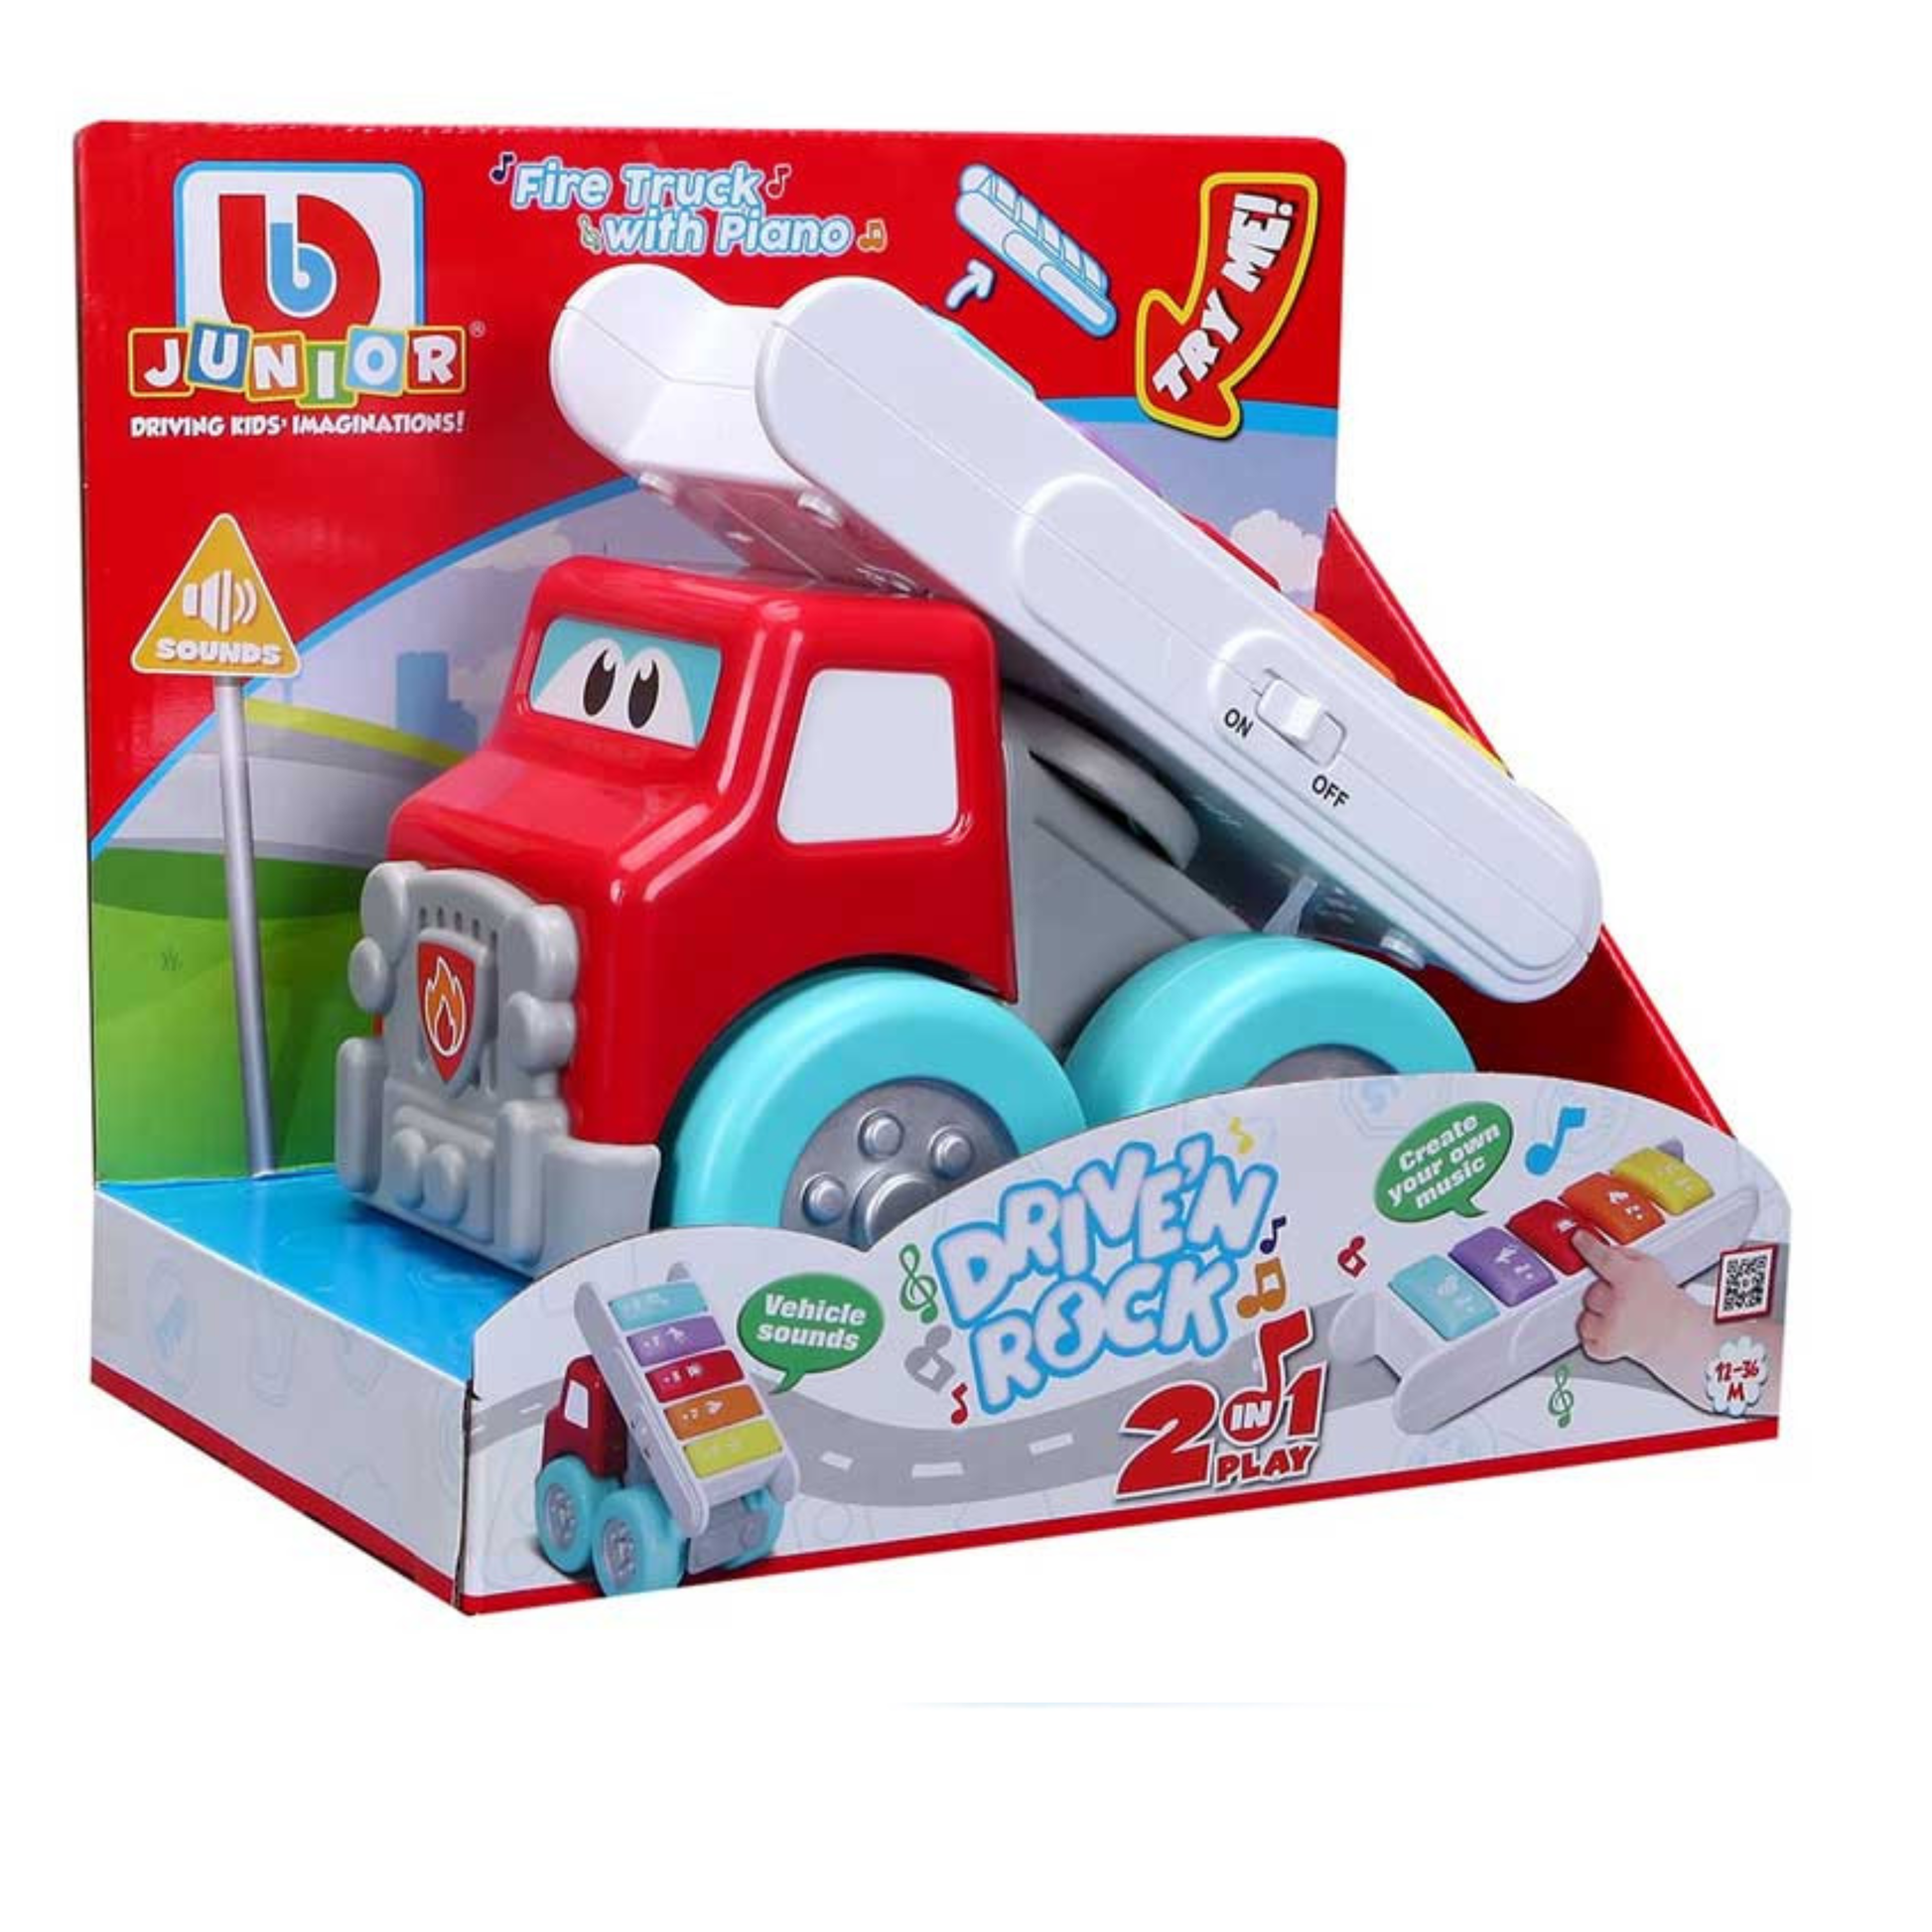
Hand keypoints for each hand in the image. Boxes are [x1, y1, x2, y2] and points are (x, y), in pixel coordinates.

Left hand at [1574, 1228, 1695, 1365]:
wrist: (1682, 1337)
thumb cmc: (1666, 1304)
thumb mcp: (1651, 1267)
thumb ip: (1623, 1254)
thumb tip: (1602, 1250)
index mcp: (1633, 1278)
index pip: (1603, 1257)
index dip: (1588, 1246)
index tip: (1579, 1239)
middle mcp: (1621, 1301)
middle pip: (1592, 1292)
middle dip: (1603, 1296)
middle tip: (1624, 1302)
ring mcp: (1612, 1326)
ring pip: (1585, 1317)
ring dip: (1598, 1319)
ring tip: (1621, 1319)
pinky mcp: (1606, 1346)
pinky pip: (1587, 1339)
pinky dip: (1598, 1339)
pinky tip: (1616, 1333)